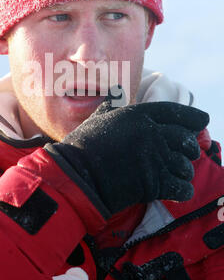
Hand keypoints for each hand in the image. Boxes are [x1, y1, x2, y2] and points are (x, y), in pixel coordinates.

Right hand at [44, 91, 208, 216]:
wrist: (76, 174)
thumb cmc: (84, 144)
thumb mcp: (99, 117)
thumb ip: (113, 102)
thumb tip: (117, 88)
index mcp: (139, 115)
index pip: (175, 112)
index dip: (193, 116)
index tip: (204, 119)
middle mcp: (151, 133)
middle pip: (186, 139)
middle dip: (190, 148)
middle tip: (187, 154)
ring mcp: (154, 158)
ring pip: (185, 165)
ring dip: (184, 171)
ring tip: (178, 174)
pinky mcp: (154, 183)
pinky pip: (182, 187)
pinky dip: (183, 190)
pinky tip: (178, 191)